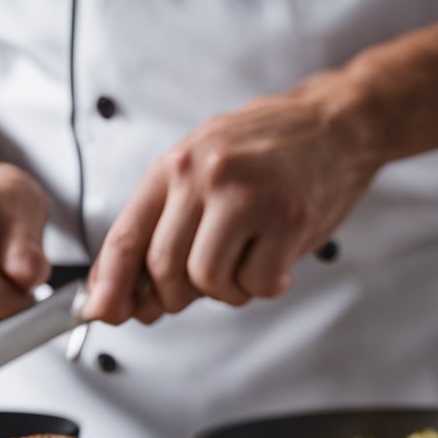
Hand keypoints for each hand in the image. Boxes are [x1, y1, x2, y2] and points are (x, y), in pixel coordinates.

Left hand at [82, 83, 380, 324]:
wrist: (335, 123)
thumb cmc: (267, 154)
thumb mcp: (202, 170)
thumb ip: (165, 226)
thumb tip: (125, 297)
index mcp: (174, 165)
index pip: (125, 236)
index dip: (109, 285)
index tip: (102, 314)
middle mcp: (204, 176)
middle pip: (163, 269)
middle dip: (177, 295)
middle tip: (205, 284)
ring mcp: (247, 195)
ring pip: (207, 281)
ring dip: (227, 290)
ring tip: (248, 260)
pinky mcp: (289, 217)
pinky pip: (257, 284)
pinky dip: (265, 285)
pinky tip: (278, 258)